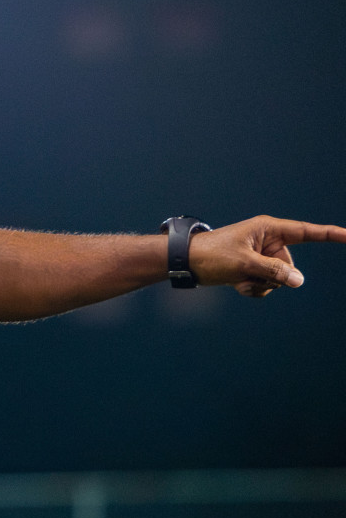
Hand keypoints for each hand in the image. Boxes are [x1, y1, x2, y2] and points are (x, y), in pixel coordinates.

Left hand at [189, 215, 345, 296]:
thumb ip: (273, 271)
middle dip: (271, 277)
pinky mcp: (255, 268)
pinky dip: (254, 289)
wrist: (186, 262)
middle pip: (289, 267)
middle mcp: (268, 241)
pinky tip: (237, 284)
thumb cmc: (211, 255)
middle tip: (246, 272)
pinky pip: (267, 285)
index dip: (331, 234)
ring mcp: (262, 256)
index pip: (307, 232)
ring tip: (238, 278)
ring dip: (260, 284)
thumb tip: (299, 280)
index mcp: (268, 229)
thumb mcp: (244, 263)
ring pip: (278, 280)